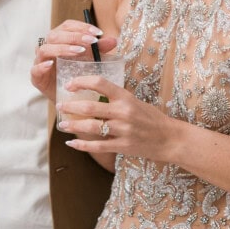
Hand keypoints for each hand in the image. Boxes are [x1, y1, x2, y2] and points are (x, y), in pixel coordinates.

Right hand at [31, 20, 116, 101]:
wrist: (69, 99)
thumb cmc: (78, 75)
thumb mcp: (91, 61)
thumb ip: (99, 50)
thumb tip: (113, 40)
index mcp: (60, 40)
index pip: (67, 26)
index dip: (81, 27)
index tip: (97, 33)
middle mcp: (48, 47)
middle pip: (55, 35)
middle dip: (74, 36)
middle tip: (91, 41)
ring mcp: (40, 62)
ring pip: (45, 49)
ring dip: (62, 48)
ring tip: (78, 52)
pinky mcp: (36, 77)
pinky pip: (35, 69)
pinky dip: (43, 65)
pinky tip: (52, 64)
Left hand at [58, 75, 175, 162]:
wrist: (170, 138)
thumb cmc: (152, 118)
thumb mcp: (135, 101)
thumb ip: (116, 98)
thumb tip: (92, 94)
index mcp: (126, 97)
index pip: (100, 83)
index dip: (82, 82)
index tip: (70, 85)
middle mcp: (123, 112)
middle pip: (90, 107)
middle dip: (71, 107)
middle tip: (59, 106)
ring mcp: (123, 130)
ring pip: (91, 127)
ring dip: (73, 125)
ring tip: (62, 124)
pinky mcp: (123, 146)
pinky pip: (98, 146)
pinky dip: (82, 145)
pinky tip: (72, 143)